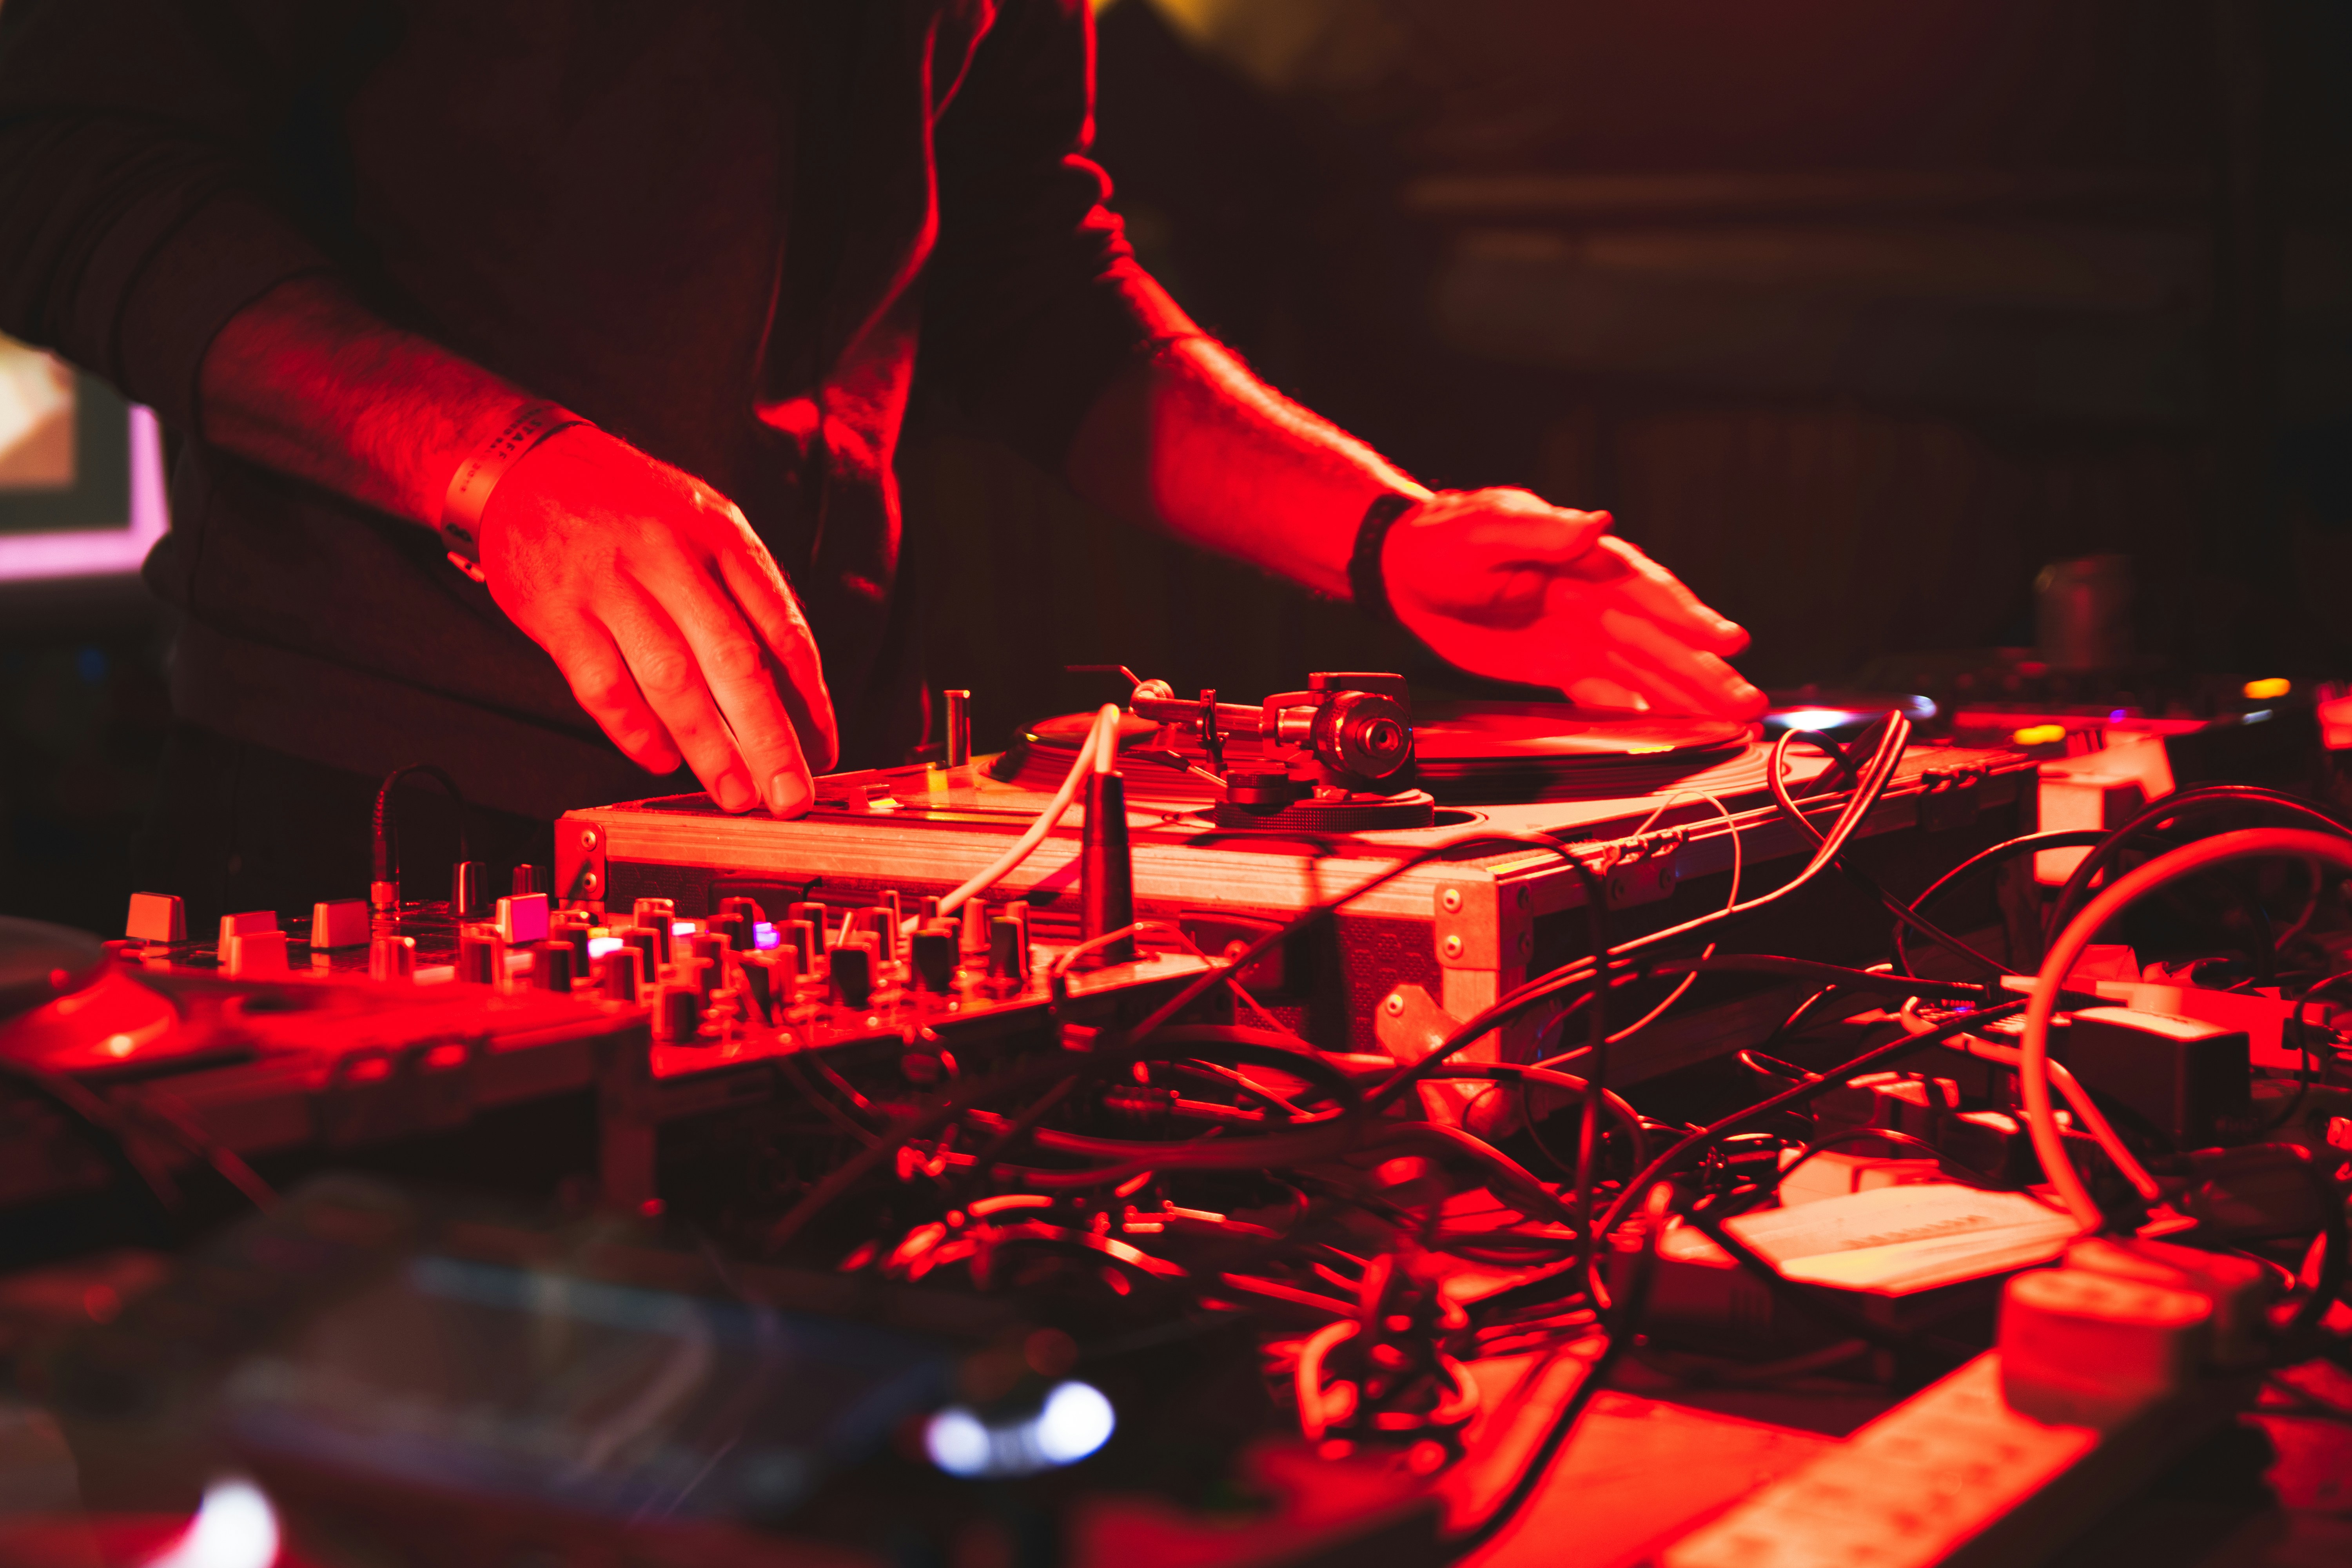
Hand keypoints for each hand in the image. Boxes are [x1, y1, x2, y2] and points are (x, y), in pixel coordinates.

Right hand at [476, 427, 837, 814]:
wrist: (525, 463)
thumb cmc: (626, 501)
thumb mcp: (704, 519)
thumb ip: (747, 588)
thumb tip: (792, 677)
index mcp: (718, 533)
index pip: (780, 624)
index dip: (809, 696)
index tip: (823, 747)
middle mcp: (668, 557)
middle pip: (733, 659)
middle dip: (768, 737)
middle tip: (789, 793)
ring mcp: (610, 586)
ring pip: (671, 680)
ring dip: (709, 748)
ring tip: (735, 794)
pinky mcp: (557, 613)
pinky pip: (603, 687)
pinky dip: (635, 731)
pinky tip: (660, 758)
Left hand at [1382, 488, 1764, 718]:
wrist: (1405, 569)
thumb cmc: (1448, 535)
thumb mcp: (1487, 526)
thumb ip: (1541, 531)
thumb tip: (1593, 525)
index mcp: (1587, 560)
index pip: (1646, 591)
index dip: (1688, 617)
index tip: (1725, 640)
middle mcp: (1594, 600)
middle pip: (1659, 640)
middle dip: (1704, 672)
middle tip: (1748, 702)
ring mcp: (1581, 636)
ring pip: (1643, 672)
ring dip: (1687, 698)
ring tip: (1731, 722)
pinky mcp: (1560, 666)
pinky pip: (1604, 693)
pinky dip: (1634, 713)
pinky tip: (1667, 732)